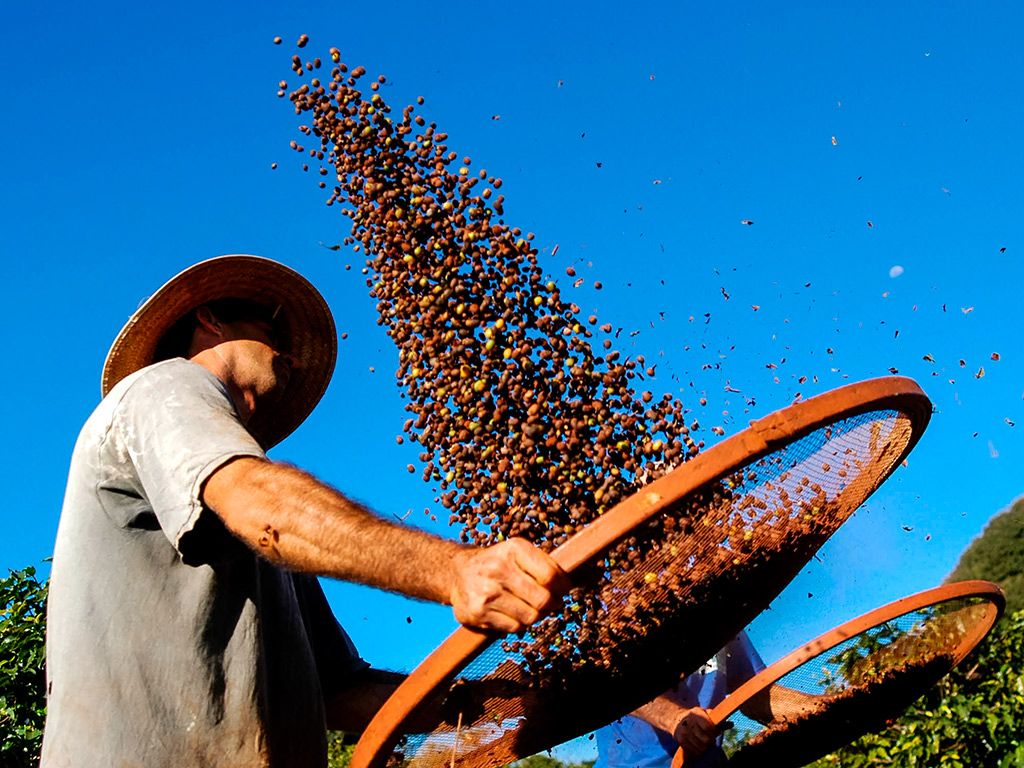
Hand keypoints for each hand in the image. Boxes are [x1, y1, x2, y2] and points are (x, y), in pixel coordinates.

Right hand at [449, 538, 568, 632]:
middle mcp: (498, 569)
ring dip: (535, 615)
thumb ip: (543, 564)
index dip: (563, 586)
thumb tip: (568, 585)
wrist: (457, 572)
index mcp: (513, 550)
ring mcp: (487, 593)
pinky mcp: (478, 613)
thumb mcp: (518, 552)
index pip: (550, 575)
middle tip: (549, 602)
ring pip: (531, 617)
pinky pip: (514, 628)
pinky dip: (519, 624)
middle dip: (551, 604)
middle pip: (543, 600)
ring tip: (529, 607)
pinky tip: (512, 613)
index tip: (564, 589)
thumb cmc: (496, 563)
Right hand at [671, 707, 718, 763]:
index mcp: (696, 713)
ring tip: (705, 742)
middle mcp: (688, 722)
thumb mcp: (705, 715)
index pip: (708, 727)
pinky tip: (698, 744)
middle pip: (706, 740)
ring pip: (702, 747)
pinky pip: (695, 751)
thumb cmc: (696, 718)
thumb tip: (731, 724)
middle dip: (712, 741)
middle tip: (711, 739)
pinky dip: (699, 750)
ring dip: (706, 747)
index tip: (716, 732)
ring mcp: (683, 732)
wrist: (677, 720)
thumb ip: (718, 720)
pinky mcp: (680, 740)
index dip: (715, 732)